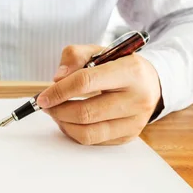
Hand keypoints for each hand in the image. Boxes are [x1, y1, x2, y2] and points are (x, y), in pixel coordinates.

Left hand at [37, 44, 162, 144]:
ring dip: (64, 124)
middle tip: (47, 105)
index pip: (86, 82)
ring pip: (88, 133)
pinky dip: (74, 132)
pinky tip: (70, 121)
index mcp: (131, 71)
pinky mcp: (128, 136)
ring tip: (57, 113)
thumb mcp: (100, 51)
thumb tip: (57, 79)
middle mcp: (137, 99)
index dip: (59, 91)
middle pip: (86, 113)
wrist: (150, 83)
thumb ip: (75, 56)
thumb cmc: (120, 66)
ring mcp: (134, 122)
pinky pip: (93, 141)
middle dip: (58, 110)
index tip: (42, 97)